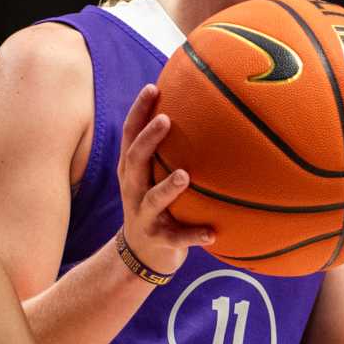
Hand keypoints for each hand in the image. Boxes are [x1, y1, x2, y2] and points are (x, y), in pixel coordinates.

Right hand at [119, 85, 215, 275]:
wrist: (140, 255)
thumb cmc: (155, 205)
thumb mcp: (153, 177)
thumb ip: (167, 150)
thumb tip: (202, 109)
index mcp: (132, 171)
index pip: (130, 136)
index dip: (138, 112)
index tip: (152, 88)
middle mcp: (134, 190)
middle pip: (135, 161)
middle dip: (148, 140)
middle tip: (166, 120)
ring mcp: (145, 216)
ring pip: (153, 200)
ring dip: (168, 188)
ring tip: (184, 176)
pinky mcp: (159, 240)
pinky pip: (178, 238)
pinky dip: (194, 235)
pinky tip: (213, 233)